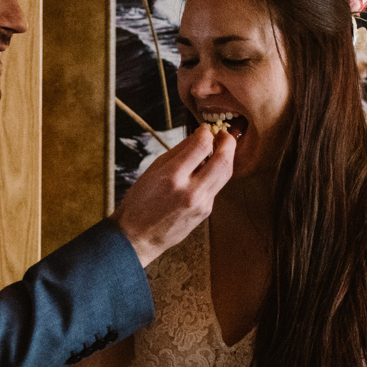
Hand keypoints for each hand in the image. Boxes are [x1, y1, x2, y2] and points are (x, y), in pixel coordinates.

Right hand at [115, 125, 236, 266]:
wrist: (138, 237)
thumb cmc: (140, 203)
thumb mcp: (152, 171)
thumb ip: (178, 152)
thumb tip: (197, 136)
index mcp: (173, 177)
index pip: (202, 146)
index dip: (208, 133)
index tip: (205, 129)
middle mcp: (191, 191)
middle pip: (223, 160)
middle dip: (228, 142)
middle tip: (224, 134)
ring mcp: (201, 204)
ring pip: (225, 174)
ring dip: (227, 157)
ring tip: (220, 148)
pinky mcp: (206, 212)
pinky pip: (216, 187)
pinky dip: (215, 174)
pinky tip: (206, 170)